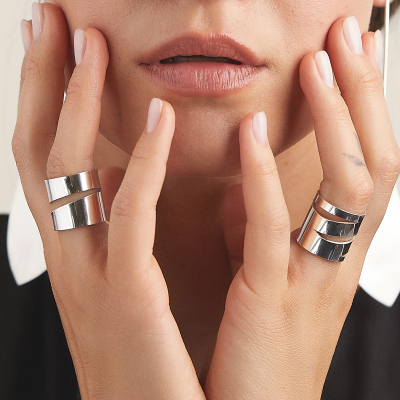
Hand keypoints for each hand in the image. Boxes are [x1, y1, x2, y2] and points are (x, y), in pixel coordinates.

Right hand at [13, 4, 203, 398]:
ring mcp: (90, 278)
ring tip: (90, 43)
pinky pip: (130, 217)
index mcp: (75, 256)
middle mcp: (69, 259)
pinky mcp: (128, 300)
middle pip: (44, 152)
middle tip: (52, 21)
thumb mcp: (130, 289)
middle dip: (44, 83)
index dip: (47, 103)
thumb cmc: (151, 362)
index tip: (57, 50)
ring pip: (71, 174)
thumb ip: (129, 232)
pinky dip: (145, 164)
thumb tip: (137, 177)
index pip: (51, 163)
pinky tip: (162, 117)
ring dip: (79, 103)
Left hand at [206, 17, 399, 398]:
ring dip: (336, 117)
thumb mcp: (265, 280)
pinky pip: (274, 228)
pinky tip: (253, 129)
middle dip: (366, 94)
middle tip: (349, 32)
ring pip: (348, 186)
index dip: (368, 110)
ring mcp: (313, 280)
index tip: (354, 56)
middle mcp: (342, 262)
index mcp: (339, 256)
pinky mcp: (273, 300)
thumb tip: (243, 186)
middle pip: (375, 162)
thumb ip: (257, 230)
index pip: (371, 168)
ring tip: (319, 59)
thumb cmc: (258, 346)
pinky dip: (265, 175)